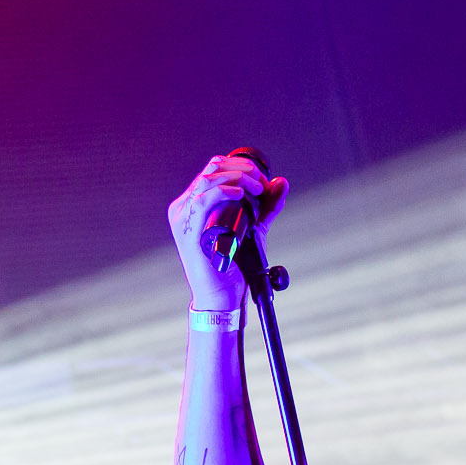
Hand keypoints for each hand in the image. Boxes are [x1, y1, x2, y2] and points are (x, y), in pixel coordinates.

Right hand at [166, 154, 288, 313]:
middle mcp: (185, 207)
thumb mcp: (253, 229)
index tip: (264, 180)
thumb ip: (267, 207)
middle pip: (212, 169)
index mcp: (194, 204)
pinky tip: (241, 194)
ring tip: (257, 188)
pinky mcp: (189, 231)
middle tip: (263, 183)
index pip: (214, 170)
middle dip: (243, 170)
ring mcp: (184, 218)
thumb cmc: (232, 267)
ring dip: (238, 177)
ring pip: (208, 179)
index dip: (241, 167)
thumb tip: (281, 182)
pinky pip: (203, 200)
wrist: (221, 297)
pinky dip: (224, 191)